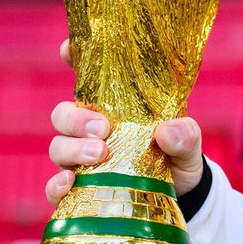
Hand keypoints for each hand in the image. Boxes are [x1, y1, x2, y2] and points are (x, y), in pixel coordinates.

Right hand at [46, 38, 206, 203]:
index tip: (67, 50)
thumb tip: (166, 132)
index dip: (72, 57)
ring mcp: (81, 158)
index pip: (86, 75)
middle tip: (102, 128)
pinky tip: (70, 183)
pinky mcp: (79, 188)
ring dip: (72, 149)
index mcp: (114, 105)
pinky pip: (55, 187)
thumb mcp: (188, 141)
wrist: (182, 193)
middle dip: (75, 118)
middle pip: (63, 114)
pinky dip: (57, 185)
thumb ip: (185, 134)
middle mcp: (91, 128)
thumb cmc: (178, 154)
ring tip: (100, 154)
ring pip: (58, 146)